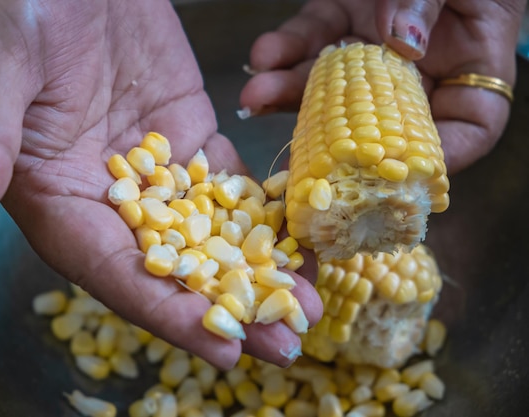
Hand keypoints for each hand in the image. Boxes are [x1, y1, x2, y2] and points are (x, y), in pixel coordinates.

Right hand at [0, 0, 320, 368]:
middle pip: (174, 269)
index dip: (168, 314)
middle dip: (230, 308)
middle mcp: (109, 200)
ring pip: (212, 233)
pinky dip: (267, 214)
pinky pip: (232, 185)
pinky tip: (301, 238)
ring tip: (308, 300)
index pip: (116, 272)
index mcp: (57, 200)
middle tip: (287, 342)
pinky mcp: (189, 138)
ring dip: (259, 270)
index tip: (223, 347)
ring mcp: (156, 171)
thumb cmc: (11, 10)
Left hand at [240, 0, 525, 173]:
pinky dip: (284, 47)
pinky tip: (263, 55)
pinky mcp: (340, 20)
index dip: (433, 160)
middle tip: (292, 155)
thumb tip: (401, 44)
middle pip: (377, 120)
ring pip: (331, 84)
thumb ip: (428, 2)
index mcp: (471, 64)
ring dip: (289, 92)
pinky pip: (310, 39)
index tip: (389, 174)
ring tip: (256, 95)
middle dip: (328, 137)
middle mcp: (419, 67)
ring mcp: (373, 47)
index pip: (465, 130)